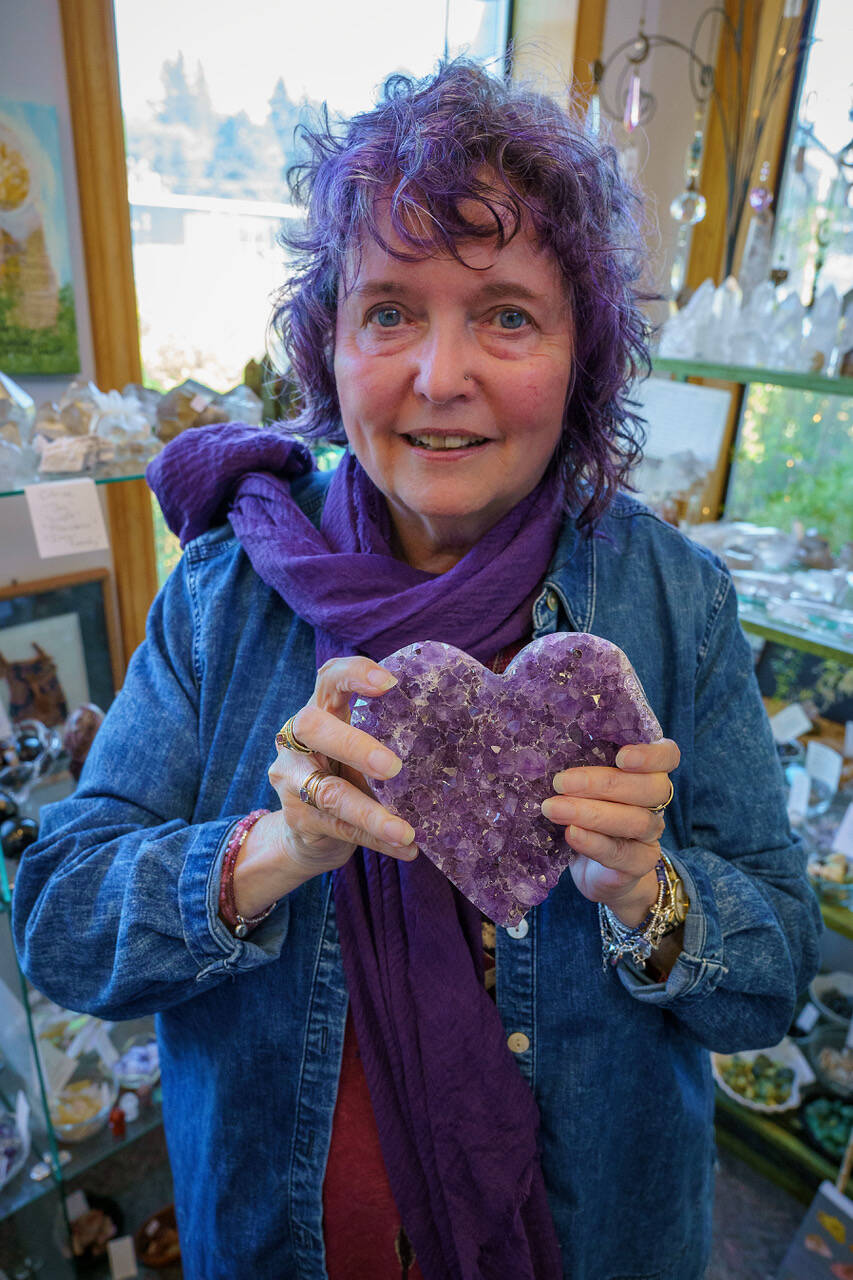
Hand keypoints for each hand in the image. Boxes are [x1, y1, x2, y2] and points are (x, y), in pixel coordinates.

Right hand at [233, 657, 417, 917]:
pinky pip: (340, 829)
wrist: (307, 834)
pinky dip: (376, 839)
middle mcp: (297, 740)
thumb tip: (463, 737)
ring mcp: (291, 779)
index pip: (330, 678)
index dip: (355, 674)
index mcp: (321, 711)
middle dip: (353, 743)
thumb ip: (391, 738)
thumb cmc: (348, 777)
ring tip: (405, 830)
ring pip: (328, 792)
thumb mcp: (362, 750)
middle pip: (313, 726)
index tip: (390, 683)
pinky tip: (407, 847)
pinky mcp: (298, 818)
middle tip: (393, 767)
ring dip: (371, 812)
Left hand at [540, 739, 679, 926]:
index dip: (651, 755)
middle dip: (604, 783)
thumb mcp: (584, 789)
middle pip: (651, 788)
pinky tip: (570, 834)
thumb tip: (545, 757)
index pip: (667, 756)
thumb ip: (580, 772)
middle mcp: (656, 804)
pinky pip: (621, 853)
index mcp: (647, 775)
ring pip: (636, 821)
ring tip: (553, 809)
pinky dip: (593, 842)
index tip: (621, 756)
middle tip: (560, 782)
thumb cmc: (587, 816)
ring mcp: (650, 837)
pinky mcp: (639, 865)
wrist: (596, 872)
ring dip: (591, 813)